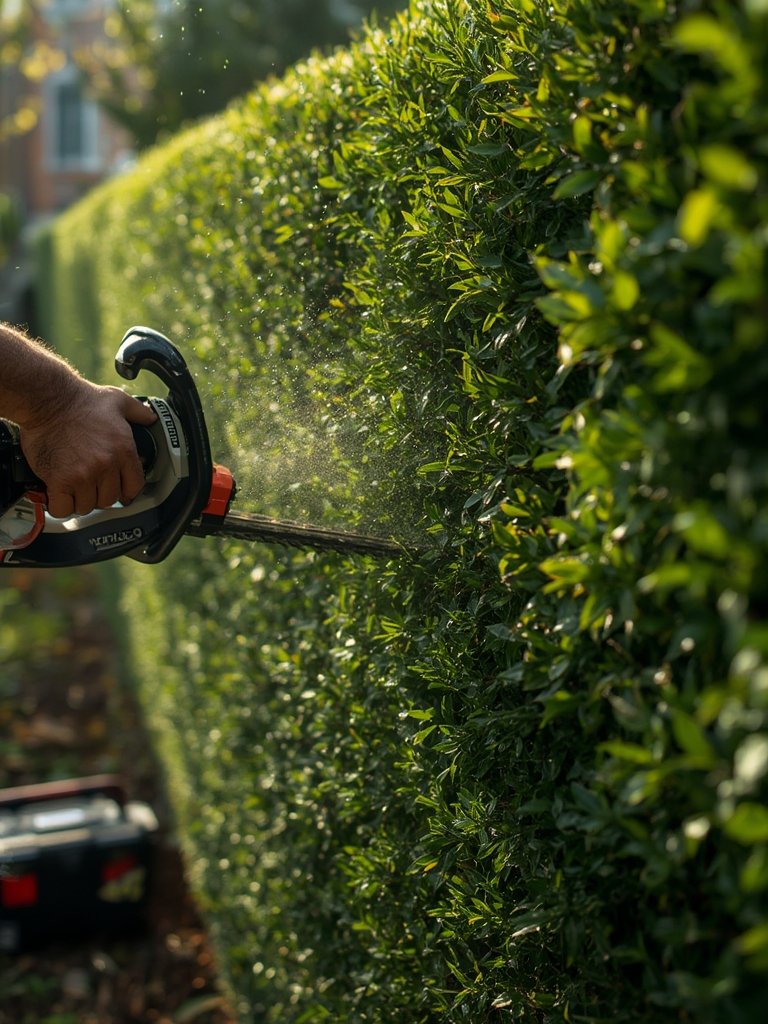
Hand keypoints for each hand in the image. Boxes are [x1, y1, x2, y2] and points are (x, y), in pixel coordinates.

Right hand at [20, 381, 157, 517]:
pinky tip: (58, 495)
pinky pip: (63, 509)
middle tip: (90, 485)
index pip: (134, 486)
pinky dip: (60, 505)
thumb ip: (139, 412)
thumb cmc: (79, 399)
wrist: (48, 399)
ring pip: (87, 506)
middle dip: (100, 494)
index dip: (125, 491)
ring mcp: (83, 475)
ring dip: (80, 500)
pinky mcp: (60, 481)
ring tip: (73, 488)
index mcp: (124, 450)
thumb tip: (151, 418)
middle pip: (109, 500)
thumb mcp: (118, 400)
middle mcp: (106, 466)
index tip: (118, 491)